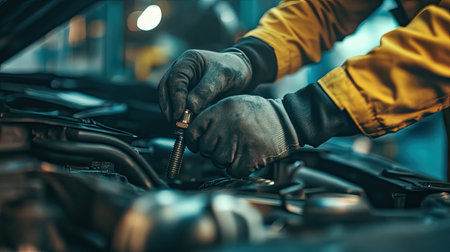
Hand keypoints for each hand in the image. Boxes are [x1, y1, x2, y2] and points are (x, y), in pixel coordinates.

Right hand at [158, 49, 251, 121]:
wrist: (240, 72)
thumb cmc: (233, 69)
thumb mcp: (223, 77)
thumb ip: (207, 90)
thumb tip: (190, 106)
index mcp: (188, 61)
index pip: (175, 79)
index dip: (176, 97)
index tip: (180, 113)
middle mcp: (180, 70)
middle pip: (165, 88)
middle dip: (169, 107)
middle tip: (177, 123)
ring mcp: (181, 82)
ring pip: (167, 98)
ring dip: (171, 113)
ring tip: (179, 127)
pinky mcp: (185, 93)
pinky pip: (176, 104)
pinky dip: (178, 115)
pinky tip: (184, 125)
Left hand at [185, 95, 300, 176]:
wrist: (288, 120)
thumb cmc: (260, 113)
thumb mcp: (233, 104)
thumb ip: (213, 117)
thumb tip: (194, 133)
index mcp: (221, 110)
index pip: (193, 131)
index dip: (193, 140)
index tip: (197, 144)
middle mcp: (228, 125)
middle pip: (205, 149)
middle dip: (212, 150)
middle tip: (226, 145)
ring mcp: (238, 142)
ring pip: (217, 161)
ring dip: (226, 160)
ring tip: (239, 148)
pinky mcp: (249, 158)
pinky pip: (232, 171)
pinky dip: (238, 168)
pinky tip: (246, 156)